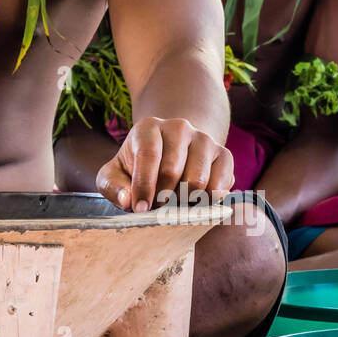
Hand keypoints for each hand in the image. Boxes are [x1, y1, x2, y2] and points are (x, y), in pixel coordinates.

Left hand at [95, 117, 233, 212]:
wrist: (168, 155)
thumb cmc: (136, 168)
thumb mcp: (115, 174)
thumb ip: (114, 186)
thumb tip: (128, 200)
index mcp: (149, 127)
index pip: (148, 155)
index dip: (144, 185)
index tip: (140, 209)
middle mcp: (179, 127)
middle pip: (173, 169)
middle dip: (162, 196)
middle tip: (157, 208)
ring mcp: (204, 139)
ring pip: (198, 180)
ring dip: (184, 201)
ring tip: (174, 204)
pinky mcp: (224, 155)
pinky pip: (221, 184)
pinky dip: (208, 201)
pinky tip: (195, 202)